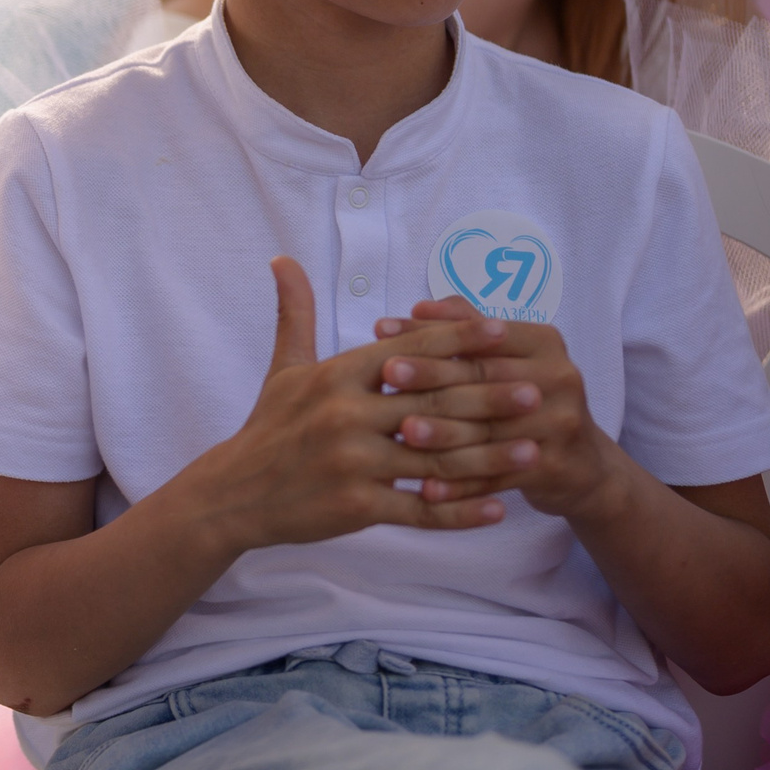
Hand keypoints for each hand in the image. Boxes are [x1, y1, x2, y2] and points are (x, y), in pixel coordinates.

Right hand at [174, 259, 519, 551]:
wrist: (233, 495)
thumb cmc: (268, 427)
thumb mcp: (283, 367)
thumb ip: (295, 313)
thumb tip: (282, 259)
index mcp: (337, 375)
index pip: (410, 349)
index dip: (459, 339)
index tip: (503, 331)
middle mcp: (346, 415)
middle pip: (433, 403)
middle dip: (490, 397)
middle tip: (536, 392)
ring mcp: (354, 464)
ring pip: (437, 459)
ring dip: (492, 456)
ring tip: (535, 450)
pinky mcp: (357, 508)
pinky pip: (422, 510)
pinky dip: (463, 511)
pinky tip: (498, 506)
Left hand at [377, 300, 622, 518]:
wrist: (581, 465)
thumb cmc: (526, 402)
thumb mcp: (508, 359)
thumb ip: (466, 328)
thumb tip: (419, 307)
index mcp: (544, 342)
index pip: (479, 333)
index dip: (429, 331)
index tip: (381, 329)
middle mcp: (561, 376)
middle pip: (485, 377)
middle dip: (432, 375)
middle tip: (387, 374)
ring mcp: (562, 423)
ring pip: (490, 429)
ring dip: (443, 433)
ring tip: (401, 433)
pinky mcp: (557, 467)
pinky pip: (499, 477)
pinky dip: (461, 485)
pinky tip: (425, 489)